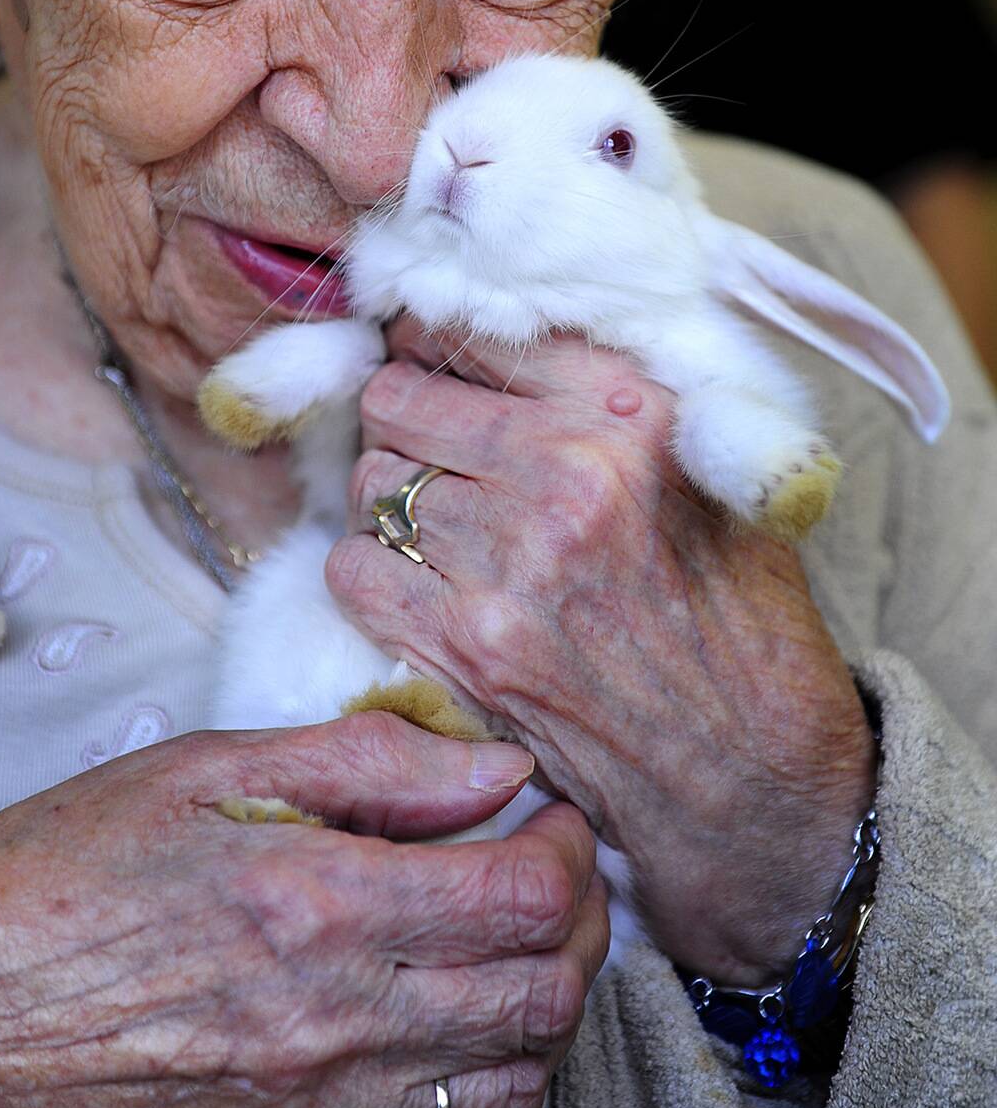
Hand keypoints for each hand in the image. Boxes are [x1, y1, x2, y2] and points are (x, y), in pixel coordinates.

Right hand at [0, 715, 606, 1107]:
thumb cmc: (54, 885)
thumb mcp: (200, 771)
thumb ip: (363, 762)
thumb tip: (489, 767)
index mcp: (316, 906)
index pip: (525, 895)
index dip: (568, 845)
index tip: (548, 810)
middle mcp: (335, 1023)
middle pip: (546, 992)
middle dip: (581, 919)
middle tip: (552, 866)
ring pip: (515, 1075)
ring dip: (544, 998)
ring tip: (511, 936)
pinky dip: (480, 1070)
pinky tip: (444, 1010)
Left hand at [328, 325, 877, 985]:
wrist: (755, 774)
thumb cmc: (741, 622)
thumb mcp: (717, 474)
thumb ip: (618, 399)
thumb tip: (508, 341)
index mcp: (632, 413)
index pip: (476, 333)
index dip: (438, 343)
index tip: (432, 359)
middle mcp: (567, 474)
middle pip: (400, 398)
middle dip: (404, 419)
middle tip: (429, 448)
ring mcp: (508, 563)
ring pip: (371, 482)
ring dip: (390, 500)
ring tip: (434, 525)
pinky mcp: (465, 648)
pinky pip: (352, 569)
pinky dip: (370, 573)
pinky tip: (417, 586)